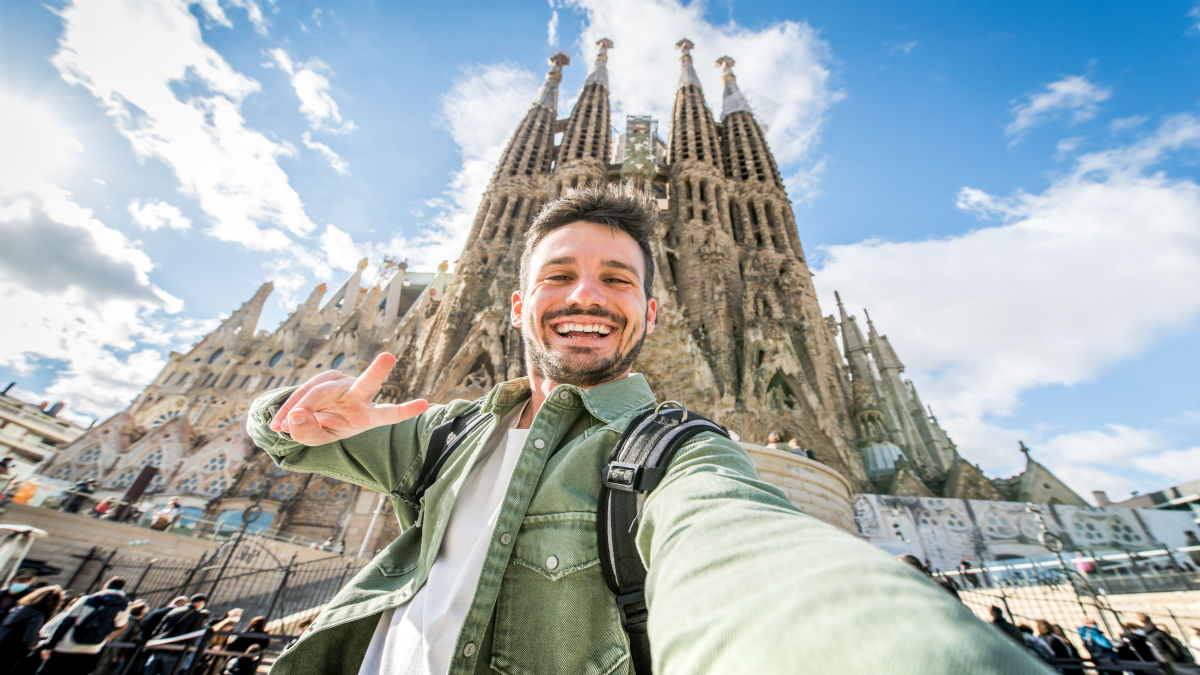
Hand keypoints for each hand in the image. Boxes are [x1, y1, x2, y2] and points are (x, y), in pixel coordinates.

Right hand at [269, 352, 428, 445]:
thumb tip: (296, 415)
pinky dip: (289, 407)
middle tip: (389, 357)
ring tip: (280, 429)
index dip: (405, 410)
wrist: (308, 414)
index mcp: (368, 415)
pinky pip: (305, 391)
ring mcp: (342, 383)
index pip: (389, 413)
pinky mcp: (325, 378)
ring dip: (299, 410)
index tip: (424, 404)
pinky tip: (277, 424)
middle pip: (366, 383)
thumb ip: (308, 433)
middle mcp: (359, 395)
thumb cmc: (323, 427)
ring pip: (320, 393)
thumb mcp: (317, 439)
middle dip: (377, 371)